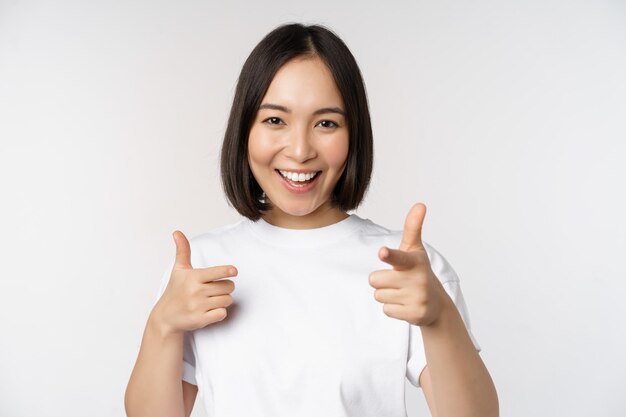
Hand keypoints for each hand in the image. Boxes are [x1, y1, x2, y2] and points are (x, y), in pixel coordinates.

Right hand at [151, 230, 237, 335]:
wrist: (165, 317)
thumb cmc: (175, 290)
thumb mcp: (179, 270)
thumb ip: (182, 250)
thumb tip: (177, 232)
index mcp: (193, 277)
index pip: (216, 272)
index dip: (227, 271)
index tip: (234, 271)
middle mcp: (196, 291)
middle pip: (228, 287)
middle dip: (226, 287)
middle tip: (216, 289)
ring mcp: (198, 306)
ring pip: (227, 300)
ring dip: (224, 300)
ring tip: (212, 299)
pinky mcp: (201, 320)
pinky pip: (222, 313)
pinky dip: (220, 312)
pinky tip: (210, 310)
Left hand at [368, 203, 446, 326]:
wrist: (436, 304)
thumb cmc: (418, 271)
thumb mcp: (415, 250)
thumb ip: (413, 227)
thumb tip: (420, 204)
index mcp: (414, 262)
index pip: (398, 257)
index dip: (390, 255)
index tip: (383, 252)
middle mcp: (417, 279)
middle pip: (374, 280)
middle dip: (382, 281)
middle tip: (398, 281)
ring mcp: (417, 298)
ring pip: (379, 296)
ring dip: (387, 295)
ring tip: (403, 293)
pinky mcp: (414, 314)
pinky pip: (386, 310)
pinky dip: (393, 309)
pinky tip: (405, 305)